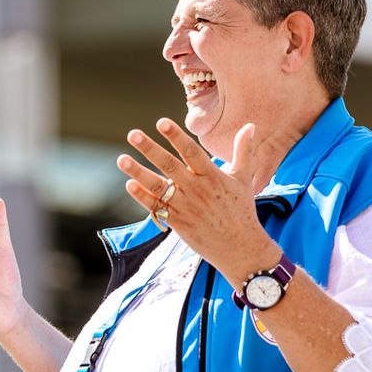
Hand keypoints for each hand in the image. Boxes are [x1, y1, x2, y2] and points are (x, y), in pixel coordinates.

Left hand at [116, 118, 290, 280]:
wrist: (242, 248)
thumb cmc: (242, 211)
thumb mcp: (244, 178)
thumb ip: (243, 150)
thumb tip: (250, 126)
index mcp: (212, 176)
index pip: (191, 152)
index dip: (176, 137)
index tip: (161, 122)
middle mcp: (197, 190)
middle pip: (170, 166)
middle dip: (150, 149)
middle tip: (133, 134)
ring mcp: (186, 207)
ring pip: (158, 187)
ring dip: (138, 173)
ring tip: (121, 159)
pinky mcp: (179, 223)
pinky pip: (158, 208)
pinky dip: (143, 198)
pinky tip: (129, 185)